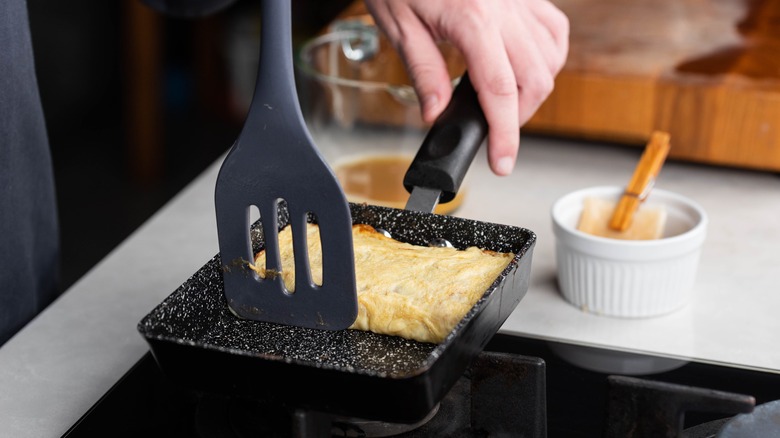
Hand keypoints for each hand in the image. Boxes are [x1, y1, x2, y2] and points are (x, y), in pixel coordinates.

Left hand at [364, 0, 568, 174]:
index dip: (505, 134)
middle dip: (519, 116)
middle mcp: (504, 8)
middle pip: (535, 79)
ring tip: (504, 101)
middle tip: (493, 130)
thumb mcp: (398, 26)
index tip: (502, 162)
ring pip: (550, 57)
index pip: (499, 91)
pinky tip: (526, 65)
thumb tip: (438, 113)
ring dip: (534, 89)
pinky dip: (546, 57)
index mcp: (472, 19)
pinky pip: (553, 29)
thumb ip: (424, 72)